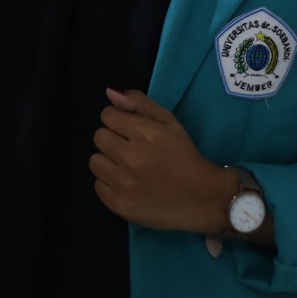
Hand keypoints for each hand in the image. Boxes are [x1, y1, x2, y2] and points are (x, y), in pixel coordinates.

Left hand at [90, 88, 239, 233]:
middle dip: (113, 140)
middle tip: (131, 150)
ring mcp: (124, 184)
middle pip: (99, 137)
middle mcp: (132, 158)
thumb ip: (139, 104)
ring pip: (95, 161)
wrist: (201, 198)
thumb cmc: (184, 156)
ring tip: (129, 168)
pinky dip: (110, 184)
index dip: (119, 121)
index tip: (131, 131)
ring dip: (109, 162)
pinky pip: (98, 185)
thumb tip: (110, 92)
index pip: (107, 116)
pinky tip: (129, 185)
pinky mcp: (119, 205)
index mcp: (146, 134)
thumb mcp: (169, 123)